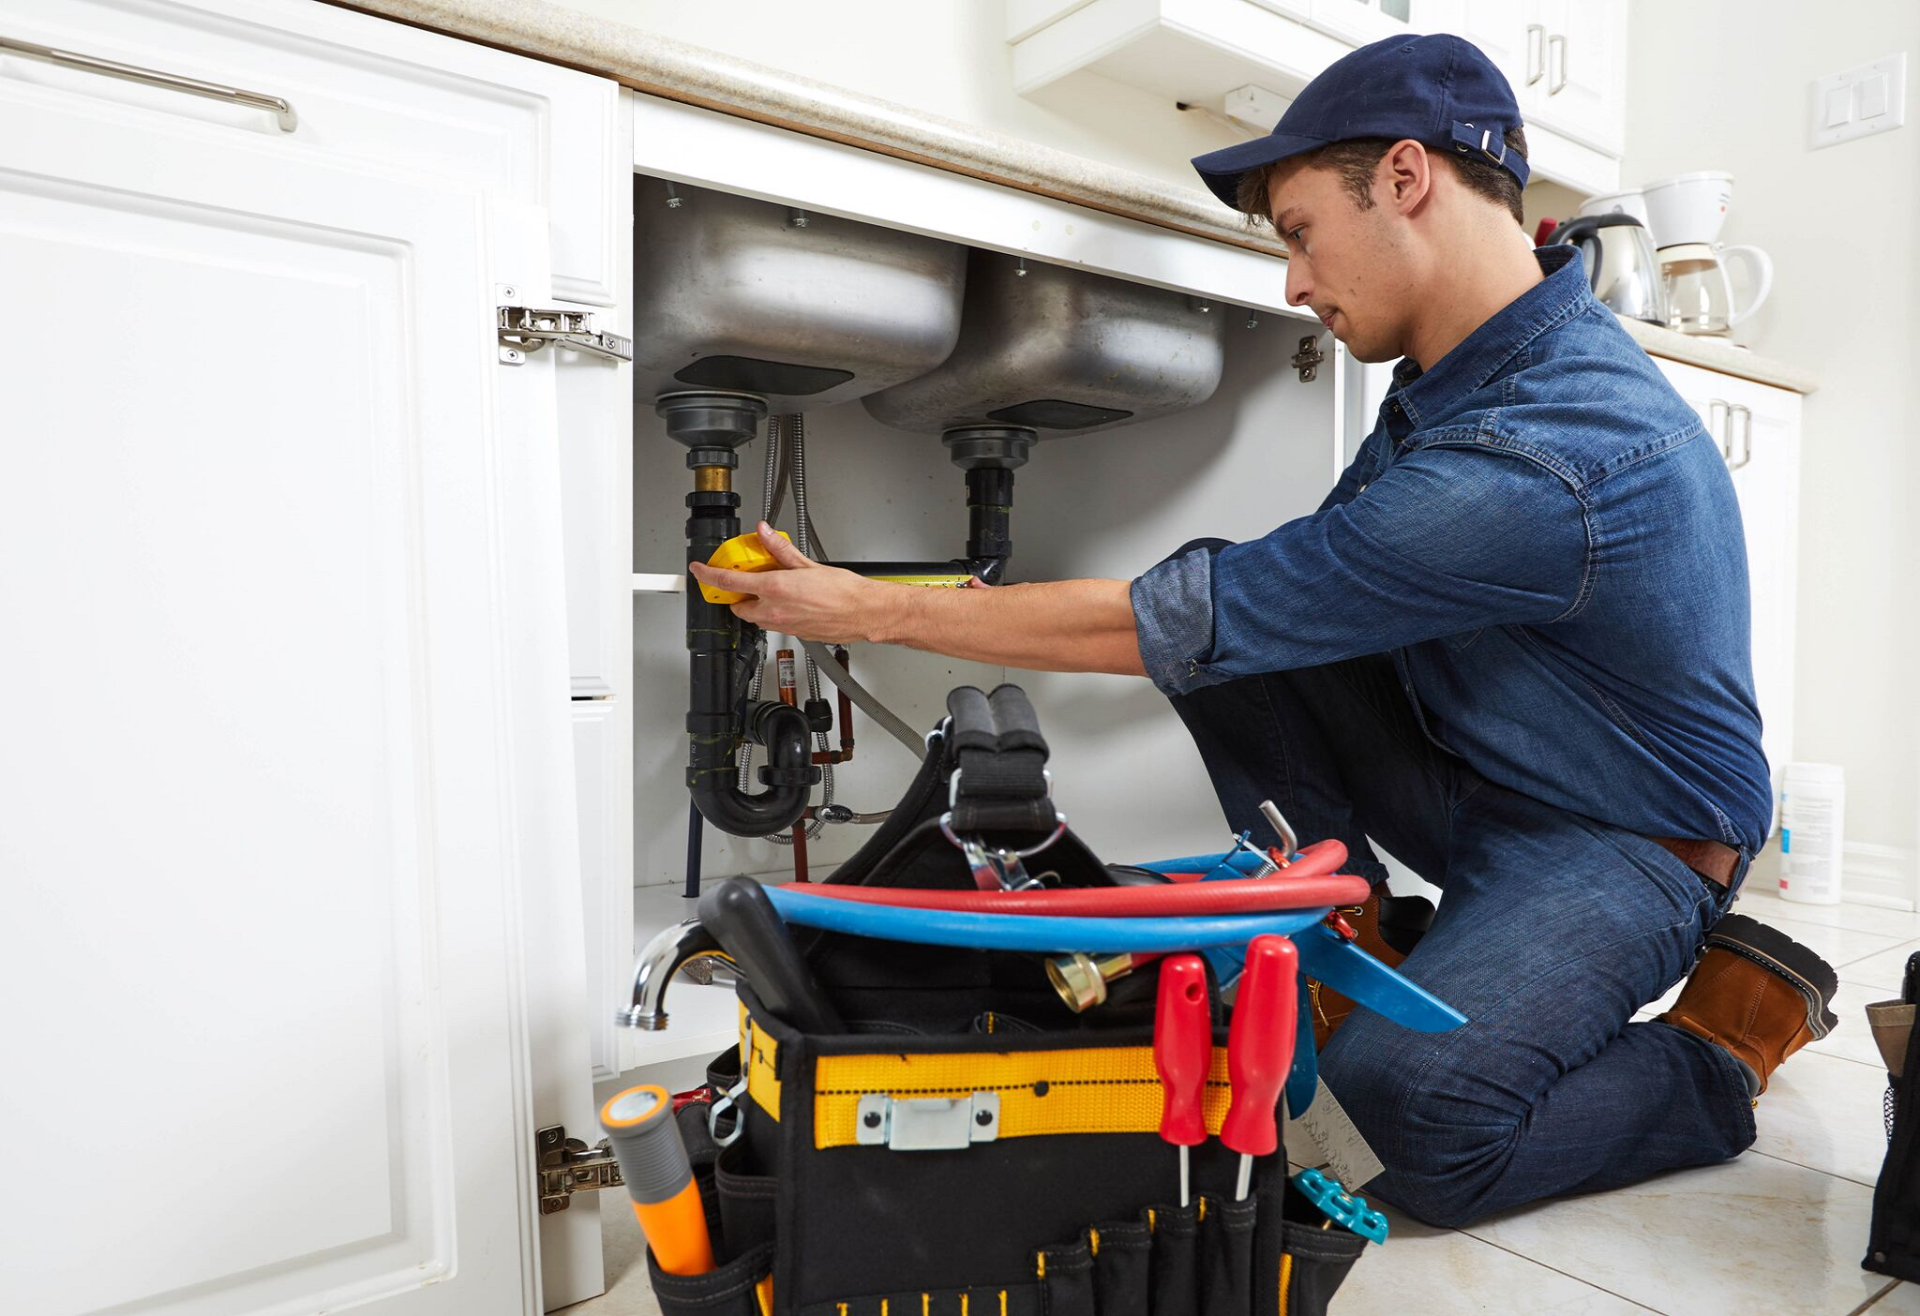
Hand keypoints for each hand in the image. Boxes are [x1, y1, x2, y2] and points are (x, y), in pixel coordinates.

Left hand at [688, 522, 883, 643]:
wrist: (864, 613)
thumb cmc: (844, 592)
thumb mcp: (807, 563)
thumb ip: (779, 549)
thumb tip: (764, 533)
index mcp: (774, 589)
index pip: (729, 582)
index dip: (708, 575)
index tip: (700, 570)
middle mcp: (774, 611)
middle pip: (738, 605)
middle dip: (739, 594)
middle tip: (749, 579)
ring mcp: (783, 626)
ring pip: (755, 617)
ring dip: (756, 604)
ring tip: (775, 589)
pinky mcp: (794, 634)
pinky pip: (773, 624)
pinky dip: (774, 613)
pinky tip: (791, 602)